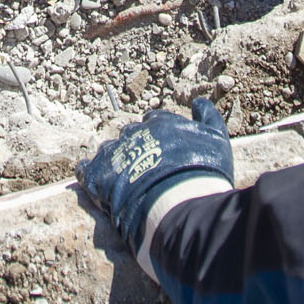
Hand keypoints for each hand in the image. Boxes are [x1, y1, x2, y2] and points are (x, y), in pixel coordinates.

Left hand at [80, 98, 233, 252]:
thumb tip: (199, 102)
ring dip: (115, 161)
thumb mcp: (216, 138)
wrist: (181, 201)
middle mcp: (135, 133)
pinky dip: (89, 173)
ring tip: (122, 180)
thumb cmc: (201, 171)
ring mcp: (116, 153)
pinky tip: (94, 183)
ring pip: (110, 151)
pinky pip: (87, 170)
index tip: (161, 148)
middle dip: (136, 146)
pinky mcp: (100, 176)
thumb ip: (208, 118)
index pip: (153, 121)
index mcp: (160, 123)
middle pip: (130, 134)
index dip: (157, 135)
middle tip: (145, 167)